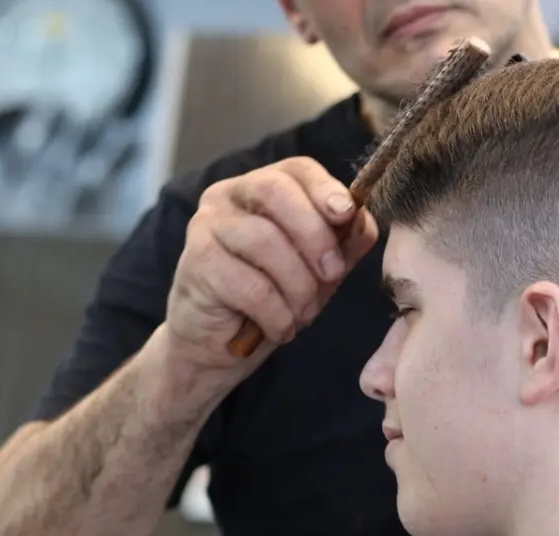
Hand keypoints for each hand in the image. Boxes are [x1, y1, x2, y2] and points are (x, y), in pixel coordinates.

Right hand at [165, 157, 378, 370]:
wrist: (220, 344)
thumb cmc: (272, 296)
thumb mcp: (318, 268)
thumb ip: (343, 242)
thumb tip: (362, 220)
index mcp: (262, 188)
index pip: (296, 169)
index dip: (325, 187)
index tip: (346, 213)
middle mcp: (228, 197)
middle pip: (275, 191)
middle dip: (314, 235)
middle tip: (332, 274)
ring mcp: (207, 227)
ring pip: (264, 240)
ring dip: (297, 285)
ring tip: (304, 313)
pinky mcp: (196, 264)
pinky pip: (249, 285)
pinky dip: (276, 313)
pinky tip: (281, 328)